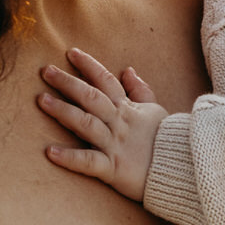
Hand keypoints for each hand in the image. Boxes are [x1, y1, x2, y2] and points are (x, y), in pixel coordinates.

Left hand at [37, 47, 167, 202]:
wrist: (183, 171)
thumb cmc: (167, 142)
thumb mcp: (155, 111)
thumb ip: (140, 91)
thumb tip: (127, 70)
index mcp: (128, 109)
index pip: (107, 81)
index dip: (89, 66)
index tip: (71, 52)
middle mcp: (119, 123)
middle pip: (91, 97)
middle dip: (68, 82)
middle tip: (45, 71)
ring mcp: (115, 145)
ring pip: (86, 123)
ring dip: (63, 111)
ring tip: (42, 100)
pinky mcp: (113, 168)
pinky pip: (89, 161)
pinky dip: (70, 157)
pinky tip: (50, 152)